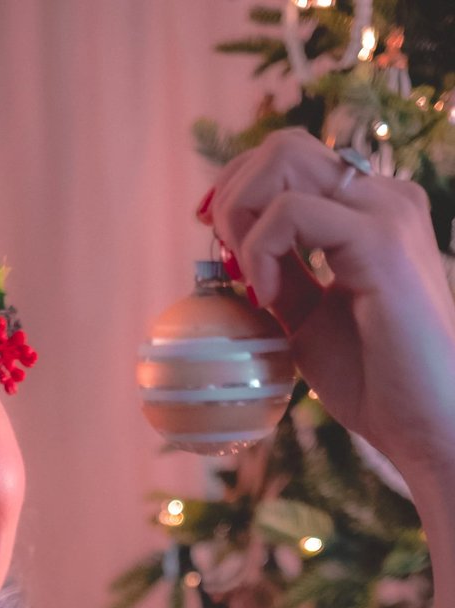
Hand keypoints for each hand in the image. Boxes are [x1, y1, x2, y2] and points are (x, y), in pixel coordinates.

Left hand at [198, 127, 454, 482]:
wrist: (426, 423)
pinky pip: (290, 212)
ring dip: (241, 215)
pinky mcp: (380, 241)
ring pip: (284, 159)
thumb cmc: (375, 380)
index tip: (221, 248)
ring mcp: (386, 212)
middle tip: (228, 263)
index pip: (291, 159)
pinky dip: (259, 250)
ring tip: (249, 280)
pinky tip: (265, 296)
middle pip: (283, 145)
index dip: (239, 192)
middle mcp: (383, 197)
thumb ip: (279, 277)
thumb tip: (231, 254)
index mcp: (370, 210)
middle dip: (233, 197)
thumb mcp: (307, 319)